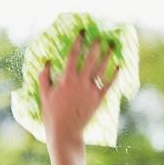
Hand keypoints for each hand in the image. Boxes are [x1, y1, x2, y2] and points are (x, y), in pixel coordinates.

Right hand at [38, 31, 119, 147]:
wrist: (65, 131)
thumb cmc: (52, 114)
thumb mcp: (44, 94)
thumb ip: (44, 77)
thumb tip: (46, 62)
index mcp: (66, 79)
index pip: (73, 55)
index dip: (78, 42)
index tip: (82, 32)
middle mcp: (80, 82)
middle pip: (90, 59)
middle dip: (95, 46)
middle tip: (100, 36)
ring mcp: (91, 90)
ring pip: (101, 69)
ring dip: (107, 56)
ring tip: (112, 46)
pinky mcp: (98, 99)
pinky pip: (108, 85)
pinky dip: (114, 75)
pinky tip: (119, 67)